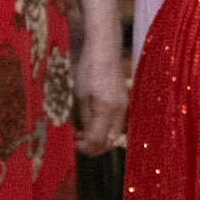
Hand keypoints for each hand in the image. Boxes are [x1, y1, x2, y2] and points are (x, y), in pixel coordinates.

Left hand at [73, 37, 128, 155]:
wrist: (104, 51)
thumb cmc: (89, 70)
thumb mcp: (82, 97)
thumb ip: (86, 119)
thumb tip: (85, 136)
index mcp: (107, 109)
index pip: (99, 140)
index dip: (85, 147)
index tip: (74, 143)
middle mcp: (121, 111)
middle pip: (111, 142)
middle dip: (94, 147)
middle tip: (78, 141)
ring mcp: (125, 107)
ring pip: (115, 135)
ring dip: (100, 140)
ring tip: (84, 133)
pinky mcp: (125, 103)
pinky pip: (118, 126)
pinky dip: (107, 131)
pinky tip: (94, 124)